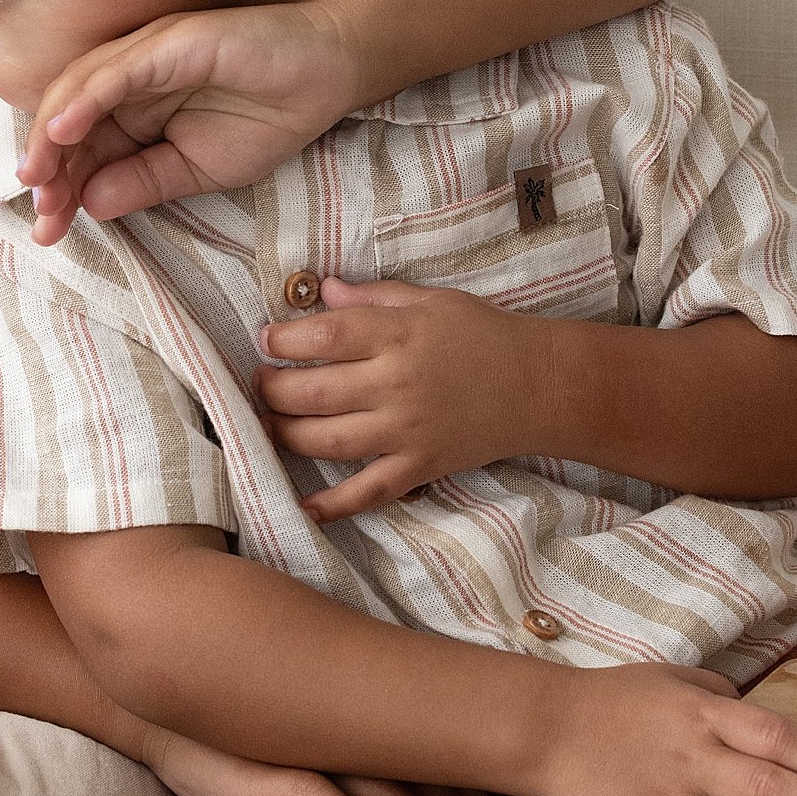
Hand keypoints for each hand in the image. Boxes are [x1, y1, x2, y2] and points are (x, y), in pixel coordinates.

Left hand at [18, 0, 360, 246]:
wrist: (329, 72)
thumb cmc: (269, 116)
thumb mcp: (199, 168)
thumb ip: (145, 182)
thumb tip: (90, 205)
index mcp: (133, 111)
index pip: (81, 149)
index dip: (61, 188)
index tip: (48, 231)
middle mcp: (129, 80)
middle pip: (67, 121)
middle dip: (49, 170)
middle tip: (42, 217)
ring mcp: (145, 56)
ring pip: (78, 92)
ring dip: (52, 138)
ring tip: (38, 179)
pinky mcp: (169, 41)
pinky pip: (116, 71)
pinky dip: (85, 98)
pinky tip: (62, 131)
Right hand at [137, 720, 525, 795]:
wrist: (178, 724)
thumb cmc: (263, 753)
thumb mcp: (332, 769)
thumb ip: (379, 793)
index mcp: (380, 740)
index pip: (450, 780)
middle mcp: (358, 740)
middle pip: (432, 792)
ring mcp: (315, 751)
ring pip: (385, 794)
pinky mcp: (268, 766)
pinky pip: (314, 792)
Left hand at [256, 277, 545, 517]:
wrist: (538, 385)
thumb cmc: (483, 334)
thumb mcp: (431, 301)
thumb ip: (373, 298)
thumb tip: (321, 291)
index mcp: (399, 336)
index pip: (326, 337)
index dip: (285, 339)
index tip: (266, 339)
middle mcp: (397, 384)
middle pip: (315, 391)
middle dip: (273, 389)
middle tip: (258, 383)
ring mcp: (407, 431)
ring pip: (329, 440)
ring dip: (286, 434)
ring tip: (268, 423)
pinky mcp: (420, 467)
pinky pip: (370, 491)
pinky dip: (334, 504)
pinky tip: (304, 505)